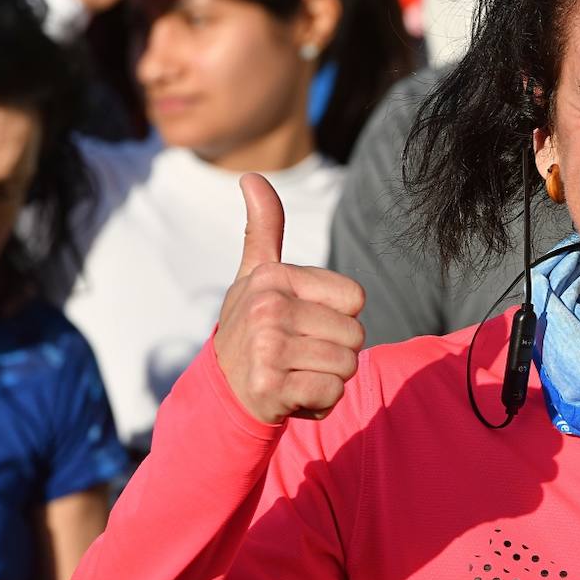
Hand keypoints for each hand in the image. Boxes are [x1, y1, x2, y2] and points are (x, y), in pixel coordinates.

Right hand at [215, 174, 364, 423]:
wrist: (222, 391)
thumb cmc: (252, 326)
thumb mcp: (256, 274)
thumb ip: (263, 228)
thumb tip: (251, 177)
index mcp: (272, 278)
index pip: (356, 299)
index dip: (339, 316)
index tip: (303, 321)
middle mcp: (267, 308)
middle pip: (356, 335)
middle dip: (336, 351)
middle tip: (299, 353)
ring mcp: (267, 348)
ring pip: (347, 366)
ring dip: (329, 377)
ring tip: (295, 372)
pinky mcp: (270, 387)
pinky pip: (332, 393)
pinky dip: (320, 402)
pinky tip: (292, 395)